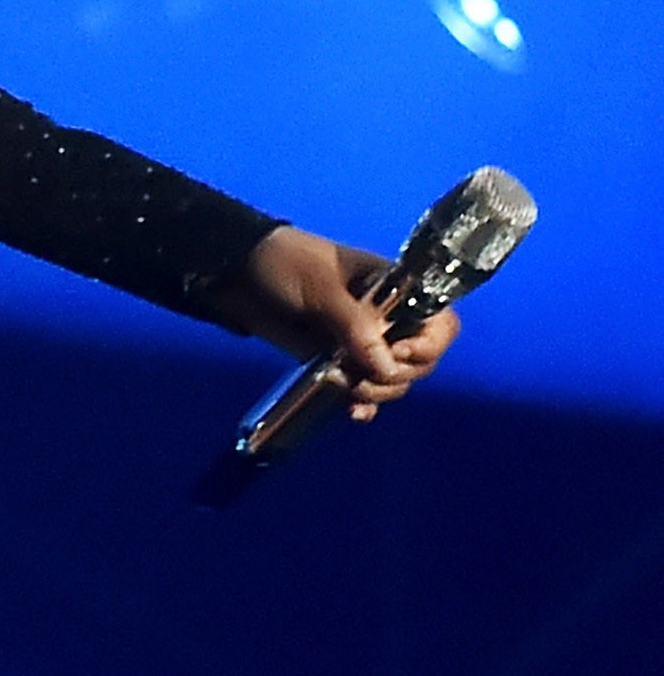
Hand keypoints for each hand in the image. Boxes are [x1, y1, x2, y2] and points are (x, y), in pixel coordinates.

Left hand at [201, 224, 459, 420]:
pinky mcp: (339, 363)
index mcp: (395, 290)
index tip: (397, 352)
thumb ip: (355, 325)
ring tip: (345, 384)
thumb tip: (388, 367)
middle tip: (360, 373)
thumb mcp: (321, 287)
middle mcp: (388, 319)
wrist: (235, 273)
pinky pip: (365, 391)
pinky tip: (353, 412)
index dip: (430, 344)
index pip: (441, 322)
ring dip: (378, 391)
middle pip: (422, 361)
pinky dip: (364, 404)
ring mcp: (363, 344)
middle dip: (397, 375)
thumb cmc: (283, 264)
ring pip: (395, 380)